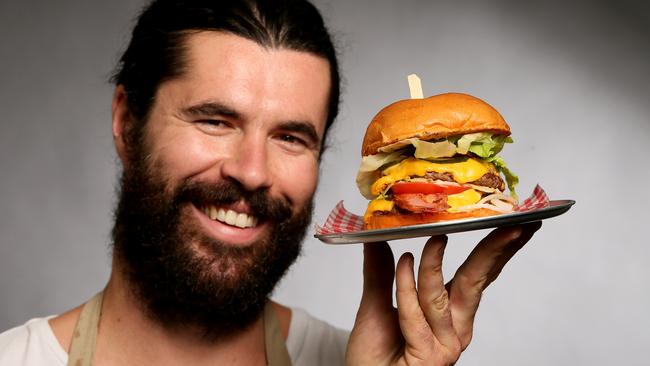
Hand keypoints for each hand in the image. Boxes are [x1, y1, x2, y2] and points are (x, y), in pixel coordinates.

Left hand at [345, 222, 541, 365]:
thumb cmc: (374, 355)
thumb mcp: (376, 305)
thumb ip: (381, 272)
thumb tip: (378, 236)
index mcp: (450, 314)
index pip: (478, 275)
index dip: (497, 250)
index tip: (515, 224)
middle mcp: (454, 328)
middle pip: (477, 282)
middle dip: (496, 250)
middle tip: (513, 223)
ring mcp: (444, 344)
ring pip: (440, 294)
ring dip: (434, 263)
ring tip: (436, 237)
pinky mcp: (429, 356)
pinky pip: (416, 312)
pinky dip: (406, 286)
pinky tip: (403, 262)